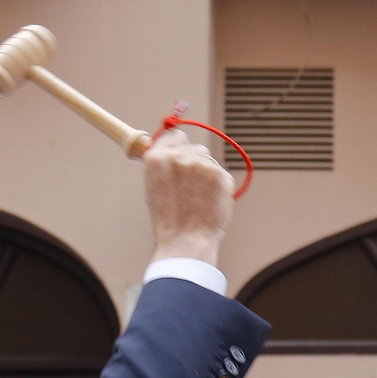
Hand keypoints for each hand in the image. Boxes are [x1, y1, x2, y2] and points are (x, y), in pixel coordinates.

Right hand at [143, 129, 233, 266]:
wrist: (185, 241)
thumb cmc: (169, 220)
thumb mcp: (154, 186)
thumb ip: (165, 164)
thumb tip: (177, 148)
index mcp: (155, 158)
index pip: (175, 135)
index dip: (179, 147)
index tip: (181, 158)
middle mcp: (177, 156)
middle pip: (195, 147)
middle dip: (194, 162)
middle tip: (190, 188)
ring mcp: (200, 164)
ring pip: (208, 159)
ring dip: (207, 173)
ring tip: (198, 198)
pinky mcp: (219, 174)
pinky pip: (221, 174)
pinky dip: (218, 186)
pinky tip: (209, 202)